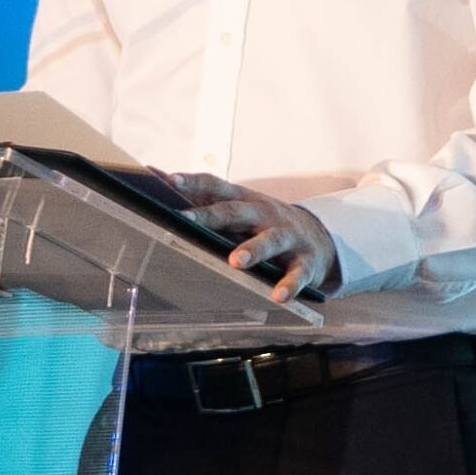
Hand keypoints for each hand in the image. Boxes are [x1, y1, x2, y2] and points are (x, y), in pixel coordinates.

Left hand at [174, 176, 338, 303]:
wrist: (320, 237)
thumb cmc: (264, 222)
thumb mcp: (241, 208)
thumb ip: (205, 199)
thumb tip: (156, 178)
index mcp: (245, 200)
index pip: (216, 186)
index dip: (193, 182)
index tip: (169, 179)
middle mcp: (265, 214)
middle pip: (236, 211)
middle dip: (211, 215)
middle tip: (185, 219)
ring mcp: (287, 236)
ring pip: (269, 240)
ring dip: (252, 250)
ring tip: (235, 262)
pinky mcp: (305, 261)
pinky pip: (297, 274)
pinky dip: (288, 285)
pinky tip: (277, 296)